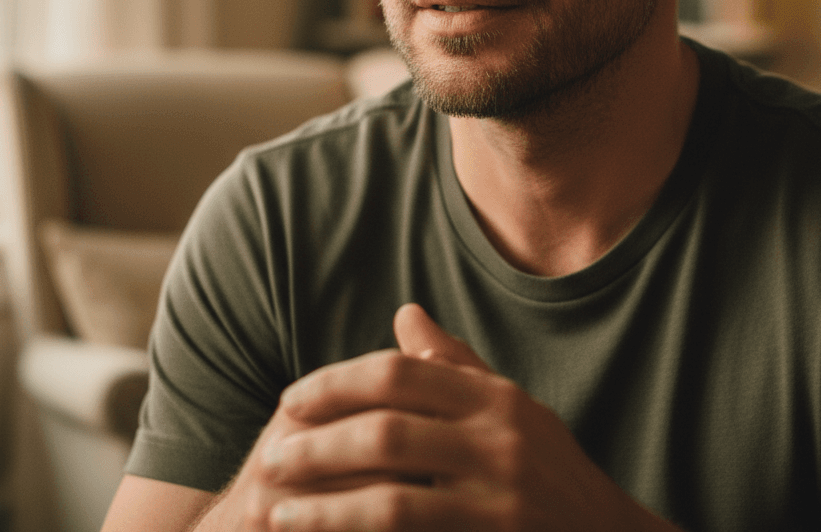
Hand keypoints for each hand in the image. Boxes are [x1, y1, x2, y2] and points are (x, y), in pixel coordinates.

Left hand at [255, 304, 677, 530]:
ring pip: (391, 500)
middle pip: (387, 432)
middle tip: (272, 455)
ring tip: (275, 508)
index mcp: (495, 397)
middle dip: (319, 444)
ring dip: (324, 507)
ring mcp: (499, 500)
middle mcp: (500, 441)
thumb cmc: (548, 468)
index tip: (291, 398)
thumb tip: (404, 312)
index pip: (399, 373)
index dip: (336, 383)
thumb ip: (454, 362)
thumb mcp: (511, 407)